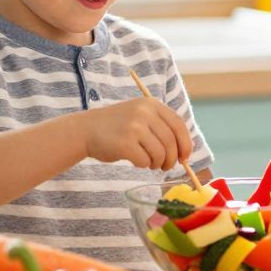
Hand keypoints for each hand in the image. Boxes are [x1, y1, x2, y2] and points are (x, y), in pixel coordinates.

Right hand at [76, 95, 193, 169]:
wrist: (85, 130)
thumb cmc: (116, 127)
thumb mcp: (140, 115)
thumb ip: (161, 126)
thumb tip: (184, 151)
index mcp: (151, 104)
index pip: (178, 125)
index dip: (185, 143)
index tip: (185, 157)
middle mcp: (144, 113)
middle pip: (171, 142)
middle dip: (172, 159)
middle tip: (166, 166)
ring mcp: (134, 127)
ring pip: (160, 153)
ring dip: (157, 163)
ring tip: (150, 163)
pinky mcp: (124, 143)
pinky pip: (145, 161)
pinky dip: (143, 165)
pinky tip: (136, 161)